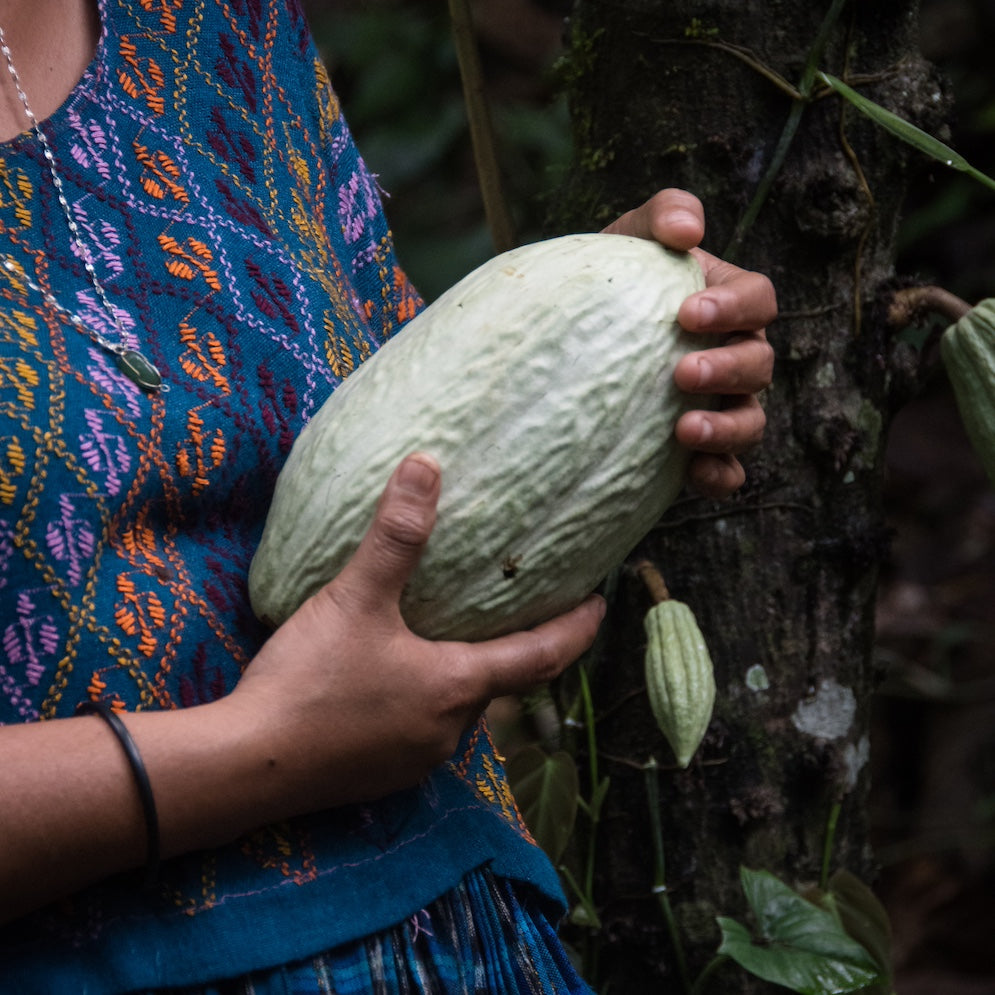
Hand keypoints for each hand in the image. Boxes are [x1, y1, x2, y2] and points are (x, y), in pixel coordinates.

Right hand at [232, 454, 605, 808]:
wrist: (247, 766)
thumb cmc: (311, 682)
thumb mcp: (356, 599)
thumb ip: (396, 536)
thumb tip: (426, 466)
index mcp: (458, 687)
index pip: (543, 656)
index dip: (577, 629)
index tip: (601, 605)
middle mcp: (450, 731)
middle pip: (503, 686)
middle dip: (518, 651)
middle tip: (524, 614)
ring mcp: (415, 759)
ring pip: (460, 710)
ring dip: (468, 676)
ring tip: (460, 639)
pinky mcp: (381, 774)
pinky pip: (423, 729)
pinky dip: (428, 699)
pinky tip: (399, 680)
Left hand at [602, 189, 776, 497]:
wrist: (573, 343)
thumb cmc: (612, 283)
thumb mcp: (629, 240)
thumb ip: (661, 216)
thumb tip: (689, 232)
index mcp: (730, 305)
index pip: (758, 300)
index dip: (734, 308)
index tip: (687, 314)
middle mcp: (737, 357)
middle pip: (759, 364)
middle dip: (727, 370)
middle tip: (682, 373)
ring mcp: (724, 408)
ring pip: (751, 422)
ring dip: (725, 429)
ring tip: (682, 430)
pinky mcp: (701, 453)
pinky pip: (730, 473)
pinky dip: (721, 476)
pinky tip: (694, 474)